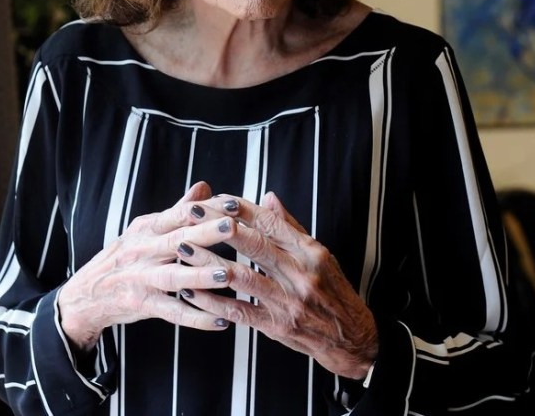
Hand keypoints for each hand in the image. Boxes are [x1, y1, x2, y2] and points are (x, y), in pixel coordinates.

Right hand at [56, 181, 242, 350]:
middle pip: (177, 240)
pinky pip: (172, 312)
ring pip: (174, 276)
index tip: (234, 204)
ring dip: (201, 275)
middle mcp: (142, 250)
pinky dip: (197, 318)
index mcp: (147, 228)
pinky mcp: (142, 304)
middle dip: (206, 233)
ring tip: (228, 274)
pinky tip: (221, 321)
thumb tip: (204, 187)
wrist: (88, 293)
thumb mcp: (146, 230)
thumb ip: (178, 210)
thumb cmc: (125, 257)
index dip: (206, 209)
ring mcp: (141, 278)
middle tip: (233, 226)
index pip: (179, 214)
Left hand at [178, 191, 377, 379]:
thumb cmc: (333, 291)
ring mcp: (287, 301)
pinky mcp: (277, 326)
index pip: (270, 222)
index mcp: (310, 252)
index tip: (215, 198)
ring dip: (207, 261)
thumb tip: (267, 197)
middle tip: (189, 213)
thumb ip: (290, 227)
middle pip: (252, 244)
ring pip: (240, 277)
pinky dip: (212, 301)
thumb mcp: (320, 255)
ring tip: (183, 249)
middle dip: (217, 226)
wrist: (351, 338)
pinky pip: (238, 312)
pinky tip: (191, 292)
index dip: (240, 208)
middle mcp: (300, 274)